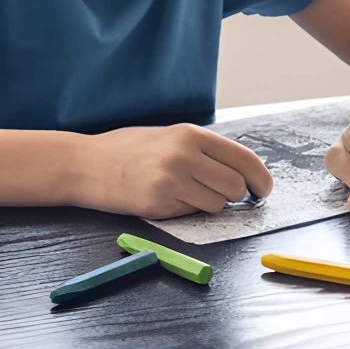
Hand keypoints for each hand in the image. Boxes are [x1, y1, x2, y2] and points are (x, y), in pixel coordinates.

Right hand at [89, 123, 272, 218]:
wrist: (86, 164)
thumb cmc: (129, 149)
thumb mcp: (170, 136)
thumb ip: (204, 150)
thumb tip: (243, 170)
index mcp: (191, 133)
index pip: (244, 158)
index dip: (261, 178)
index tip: (263, 189)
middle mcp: (185, 154)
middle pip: (236, 186)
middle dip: (236, 196)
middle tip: (225, 196)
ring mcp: (172, 180)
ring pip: (218, 205)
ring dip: (210, 205)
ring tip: (186, 193)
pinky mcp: (159, 203)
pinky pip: (192, 215)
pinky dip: (187, 212)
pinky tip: (167, 199)